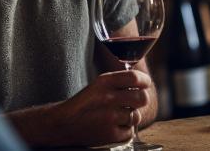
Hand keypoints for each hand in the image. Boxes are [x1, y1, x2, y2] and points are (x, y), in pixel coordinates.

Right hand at [7, 69, 152, 146]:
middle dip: (141, 100)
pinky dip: (124, 131)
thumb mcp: (98, 85)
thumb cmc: (83, 103)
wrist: (64, 123)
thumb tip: (142, 82)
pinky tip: (112, 127)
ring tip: (117, 117)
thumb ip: (118, 82)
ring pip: (136, 116)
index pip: (135, 77)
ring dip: (130, 117)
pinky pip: (129, 132)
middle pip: (142, 98)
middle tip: (134, 102)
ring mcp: (110, 116)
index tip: (145, 84)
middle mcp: (108, 97)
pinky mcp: (110, 133)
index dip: (144, 81)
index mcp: (104, 82)